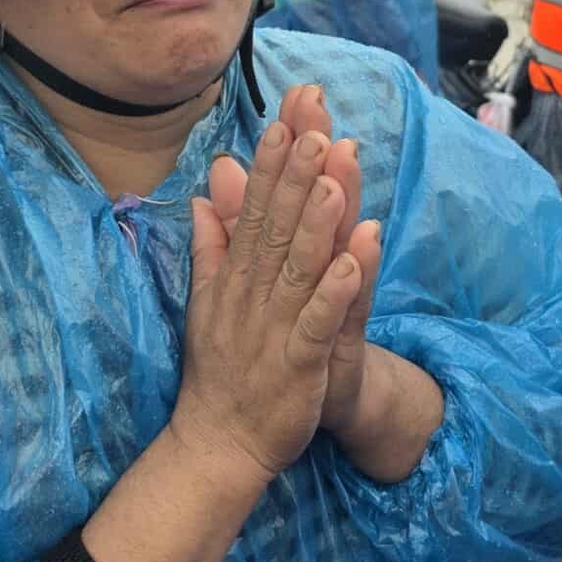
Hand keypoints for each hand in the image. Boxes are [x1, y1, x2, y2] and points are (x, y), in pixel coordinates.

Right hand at [170, 119, 373, 484]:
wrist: (217, 444)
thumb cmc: (220, 371)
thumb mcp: (208, 300)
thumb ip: (212, 245)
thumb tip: (205, 193)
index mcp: (236, 277)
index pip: (255, 210)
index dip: (271, 164)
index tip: (286, 116)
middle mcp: (252, 295)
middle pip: (277, 225)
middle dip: (296, 173)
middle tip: (315, 121)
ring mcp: (274, 328)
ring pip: (298, 267)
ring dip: (318, 221)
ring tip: (335, 175)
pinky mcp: (299, 365)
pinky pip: (319, 323)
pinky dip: (337, 292)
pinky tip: (355, 259)